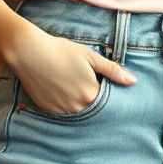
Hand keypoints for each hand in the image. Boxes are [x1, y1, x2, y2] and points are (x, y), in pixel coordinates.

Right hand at [9, 29, 136, 114]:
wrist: (29, 52)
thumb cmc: (61, 51)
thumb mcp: (90, 57)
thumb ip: (113, 70)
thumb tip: (133, 81)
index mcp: (91, 94)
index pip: (106, 100)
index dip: (105, 91)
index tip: (101, 82)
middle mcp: (77, 107)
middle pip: (92, 107)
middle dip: (92, 98)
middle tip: (83, 82)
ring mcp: (62, 110)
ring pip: (78, 111)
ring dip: (79, 102)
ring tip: (70, 84)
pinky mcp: (48, 110)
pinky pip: (62, 112)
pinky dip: (64, 104)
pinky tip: (59, 88)